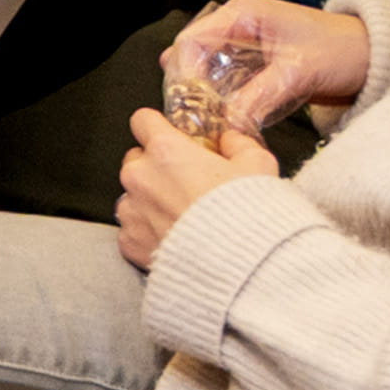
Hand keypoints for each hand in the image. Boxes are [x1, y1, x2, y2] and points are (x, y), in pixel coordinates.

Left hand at [117, 105, 277, 267]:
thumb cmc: (249, 216)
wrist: (240, 268)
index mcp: (166, 150)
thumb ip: (238, 144)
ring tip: (184, 217)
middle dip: (157, 168)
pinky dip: (149, 233)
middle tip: (188, 184)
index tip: (173, 139)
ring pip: (132, 196)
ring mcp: (132, 211)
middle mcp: (140, 177)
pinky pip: (132, 230)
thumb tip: (229, 140)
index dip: (159, 128)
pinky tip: (176, 239)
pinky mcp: (130, 243)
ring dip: (151, 201)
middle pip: (136, 159)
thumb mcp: (258, 165)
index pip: (143, 121)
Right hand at [165, 0, 370, 128]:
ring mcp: (247, 46)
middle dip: (191, 89)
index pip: (192, 41)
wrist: (376, 58)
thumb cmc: (342, 51)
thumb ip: (257, 97)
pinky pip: (229, 84)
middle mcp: (238, 25)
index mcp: (243, 13)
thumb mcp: (297, 73)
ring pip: (210, 73)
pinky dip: (224, 102)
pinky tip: (224, 121)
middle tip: (193, 120)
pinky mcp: (258, 66)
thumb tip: (226, 123)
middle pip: (195, 57)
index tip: (188, 106)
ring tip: (206, 125)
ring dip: (207, 98)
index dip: (185, 74)